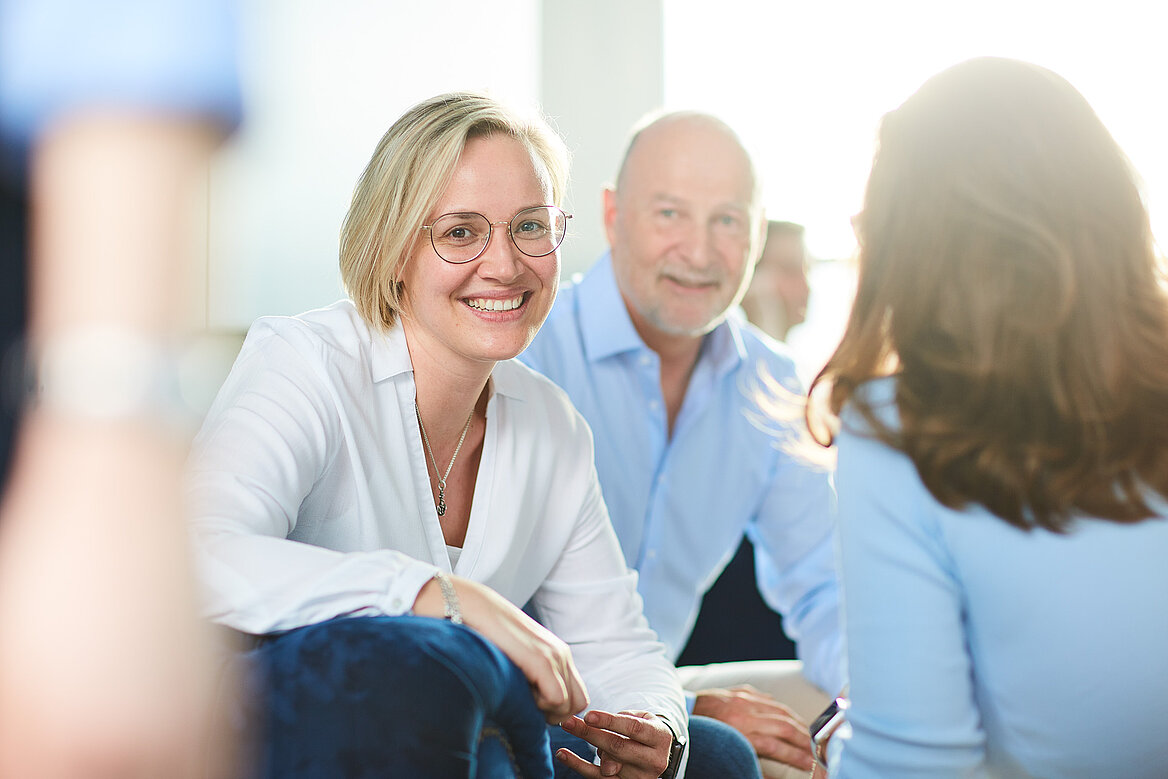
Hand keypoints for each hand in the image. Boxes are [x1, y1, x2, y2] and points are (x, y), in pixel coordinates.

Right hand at [415, 576, 588, 721]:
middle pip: (578, 703)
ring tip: (521, 696)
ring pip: (569, 704)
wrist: (473, 608)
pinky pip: (557, 698)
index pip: (576, 695)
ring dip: (546, 711)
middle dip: (555, 714)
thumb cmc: (487, 636)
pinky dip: (541, 705)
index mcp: (557, 653)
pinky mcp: (542, 660)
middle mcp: (561, 653)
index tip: (532, 705)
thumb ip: (529, 675)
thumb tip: (530, 705)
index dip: (556, 709)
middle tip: (528, 707)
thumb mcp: (516, 657)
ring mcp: (554, 655)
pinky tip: (520, 691)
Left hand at [556, 710, 671, 777]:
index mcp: (660, 737)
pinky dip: (578, 766)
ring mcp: (640, 777)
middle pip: (618, 747)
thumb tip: (604, 757)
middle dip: (590, 734)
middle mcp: (653, 760)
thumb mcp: (642, 718)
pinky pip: (598, 778)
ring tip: (568, 730)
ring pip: (607, 765)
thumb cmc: (644, 729)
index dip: (610, 722)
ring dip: (585, 748)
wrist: (656, 752)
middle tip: (568, 722)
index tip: (588, 716)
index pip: (633, 729)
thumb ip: (624, 725)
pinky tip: (563, 755)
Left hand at [693, 684, 812, 771]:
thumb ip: (749, 760)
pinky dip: (783, 709)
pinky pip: (769, 699)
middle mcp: (746, 714)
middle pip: (784, 727)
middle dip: (804, 740)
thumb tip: (771, 776)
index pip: (778, 746)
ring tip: (809, 736)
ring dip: (799, 724)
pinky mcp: (743, 691)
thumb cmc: (704, 736)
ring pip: (781, 711)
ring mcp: (745, 700)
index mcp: (741, 732)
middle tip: (817, 750)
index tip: (811, 765)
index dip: (798, 756)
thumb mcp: (725, 753)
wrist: (684, 709)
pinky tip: (792, 717)